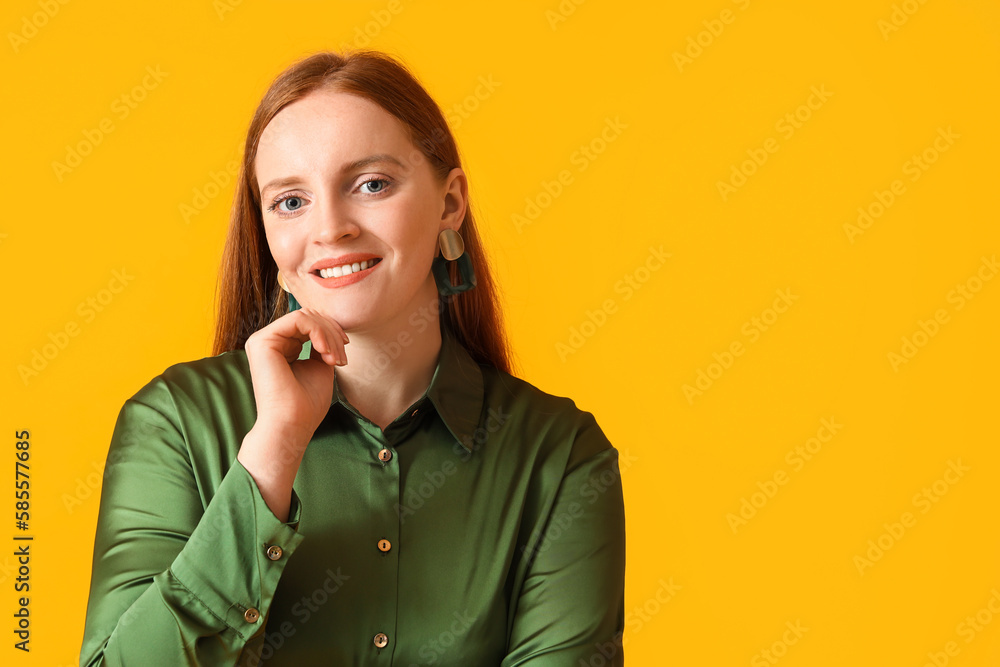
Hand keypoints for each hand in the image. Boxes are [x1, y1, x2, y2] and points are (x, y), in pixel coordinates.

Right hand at [236, 307, 347, 520]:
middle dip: (332, 334)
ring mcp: (262, 340)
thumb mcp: (320, 366)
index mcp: (281, 348)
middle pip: (308, 318)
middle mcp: (269, 342)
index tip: (344, 355)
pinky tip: (324, 351)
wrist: (292, 425)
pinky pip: (298, 319)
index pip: (309, 326)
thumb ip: (322, 346)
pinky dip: (318, 331)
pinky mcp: (262, 341)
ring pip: (305, 317)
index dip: (331, 334)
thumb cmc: (307, 404)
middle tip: (342, 358)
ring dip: (328, 335)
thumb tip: (329, 329)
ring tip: (335, 359)